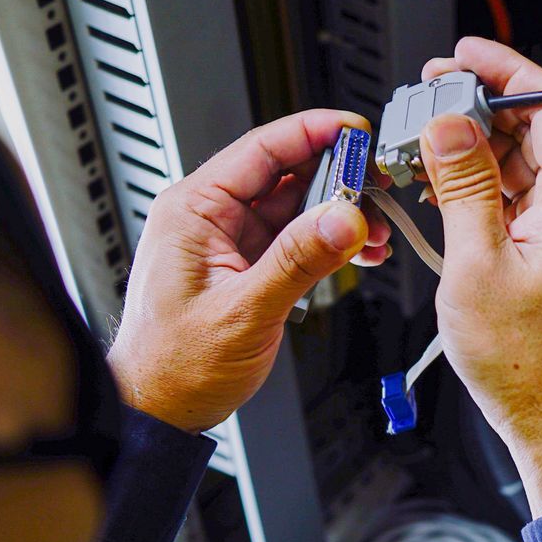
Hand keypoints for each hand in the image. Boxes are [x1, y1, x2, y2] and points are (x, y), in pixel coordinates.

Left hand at [107, 109, 391, 432]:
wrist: (160, 410)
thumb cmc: (174, 366)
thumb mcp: (244, 310)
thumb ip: (297, 261)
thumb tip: (343, 218)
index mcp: (193, 210)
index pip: (261, 148)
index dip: (314, 132)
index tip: (356, 131)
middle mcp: (211, 218)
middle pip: (287, 173)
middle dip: (340, 179)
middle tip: (380, 187)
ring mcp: (231, 241)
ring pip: (299, 207)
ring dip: (342, 215)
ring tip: (378, 231)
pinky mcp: (249, 265)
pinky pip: (298, 239)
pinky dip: (332, 242)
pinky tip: (361, 251)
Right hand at [419, 38, 541, 514]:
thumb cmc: (526, 360)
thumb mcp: (478, 263)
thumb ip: (464, 186)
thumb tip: (450, 123)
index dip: (505, 71)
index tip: (464, 53)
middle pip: (529, 128)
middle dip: (476, 107)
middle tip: (425, 96)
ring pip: (513, 163)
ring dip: (467, 149)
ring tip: (418, 143)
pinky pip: (507, 198)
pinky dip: (471, 187)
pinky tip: (433, 186)